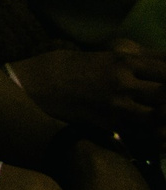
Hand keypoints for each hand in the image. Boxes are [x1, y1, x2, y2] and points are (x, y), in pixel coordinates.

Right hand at [11, 41, 165, 137]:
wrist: (36, 85)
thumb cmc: (66, 66)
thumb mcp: (103, 54)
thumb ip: (133, 59)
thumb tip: (161, 61)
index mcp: (122, 60)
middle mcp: (123, 82)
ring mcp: (117, 105)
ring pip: (158, 115)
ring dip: (164, 117)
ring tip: (163, 118)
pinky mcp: (110, 124)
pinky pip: (142, 132)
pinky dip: (154, 134)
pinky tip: (157, 134)